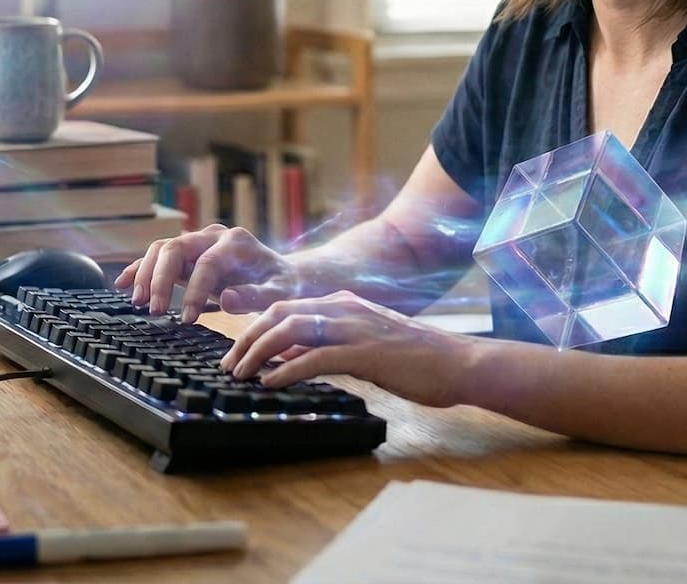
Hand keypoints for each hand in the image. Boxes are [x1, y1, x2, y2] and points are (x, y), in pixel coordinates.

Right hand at [113, 224, 299, 321]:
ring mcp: (198, 242)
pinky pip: (158, 256)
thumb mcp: (279, 293)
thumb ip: (256, 296)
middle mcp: (213, 235)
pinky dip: (140, 268)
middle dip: (162, 279)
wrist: (280, 274)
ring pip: (162, 248)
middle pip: (176, 248)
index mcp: (237, 242)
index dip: (195, 291)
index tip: (188, 319)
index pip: (208, 262)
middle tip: (157, 311)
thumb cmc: (280, 285)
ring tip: (140, 303)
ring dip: (147, 274)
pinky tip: (122, 285)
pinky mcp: (187, 253)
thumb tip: (227, 300)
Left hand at [218, 292, 482, 408]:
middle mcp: (345, 308)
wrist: (458, 363)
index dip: (254, 327)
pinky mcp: (365, 352)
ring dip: (258, 352)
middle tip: (228, 365)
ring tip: (240, 375)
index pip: (285, 307)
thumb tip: (290, 359)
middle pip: (279, 313)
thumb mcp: (364, 347)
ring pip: (290, 330)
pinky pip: (315, 356)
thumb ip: (328, 347)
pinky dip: (286, 369)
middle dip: (246, 337)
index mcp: (344, 304)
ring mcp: (355, 327)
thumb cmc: (416, 361)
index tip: (236, 351)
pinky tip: (269, 383)